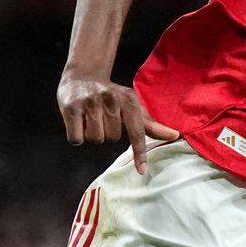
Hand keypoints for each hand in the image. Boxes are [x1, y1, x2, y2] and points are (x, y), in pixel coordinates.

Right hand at [56, 71, 179, 173]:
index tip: (142, 171)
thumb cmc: (111, 96)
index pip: (137, 132)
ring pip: (95, 139)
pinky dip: (77, 135)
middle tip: (102, 118)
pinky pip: (77, 139)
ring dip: (92, 134)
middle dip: (107, 133)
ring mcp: (90, 103)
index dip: (140, 152)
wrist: (82, 75)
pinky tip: (78, 121)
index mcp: (129, 101)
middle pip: (112, 139)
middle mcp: (110, 100)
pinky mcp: (70, 108)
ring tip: (90, 117)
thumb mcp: (132, 106)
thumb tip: (175, 136)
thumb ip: (151, 125)